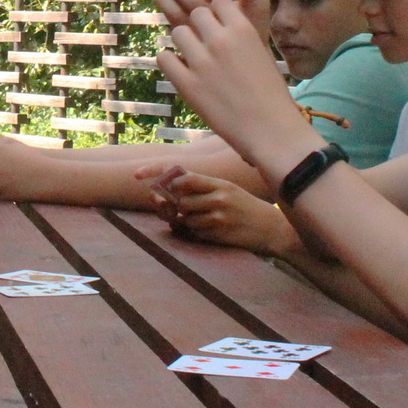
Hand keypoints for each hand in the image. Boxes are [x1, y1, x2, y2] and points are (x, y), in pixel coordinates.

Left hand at [137, 164, 296, 256]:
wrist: (271, 229)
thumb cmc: (245, 207)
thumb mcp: (227, 189)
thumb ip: (200, 187)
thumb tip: (168, 188)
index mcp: (218, 183)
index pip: (180, 175)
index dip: (156, 173)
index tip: (137, 175)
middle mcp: (217, 198)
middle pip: (178, 199)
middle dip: (171, 203)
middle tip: (170, 204)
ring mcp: (217, 217)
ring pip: (184, 217)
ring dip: (183, 219)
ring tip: (199, 217)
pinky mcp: (218, 234)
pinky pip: (193, 232)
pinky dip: (192, 230)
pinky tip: (206, 228)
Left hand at [157, 0, 322, 179]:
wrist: (270, 130)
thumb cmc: (271, 94)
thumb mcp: (262, 52)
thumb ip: (240, 34)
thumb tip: (221, 21)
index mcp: (243, 29)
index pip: (219, 2)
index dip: (219, 14)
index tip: (221, 28)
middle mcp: (221, 41)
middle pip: (196, 13)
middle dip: (200, 26)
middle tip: (205, 43)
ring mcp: (202, 62)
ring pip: (177, 32)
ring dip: (184, 42)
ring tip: (193, 58)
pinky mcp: (187, 84)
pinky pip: (164, 58)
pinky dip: (170, 61)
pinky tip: (181, 70)